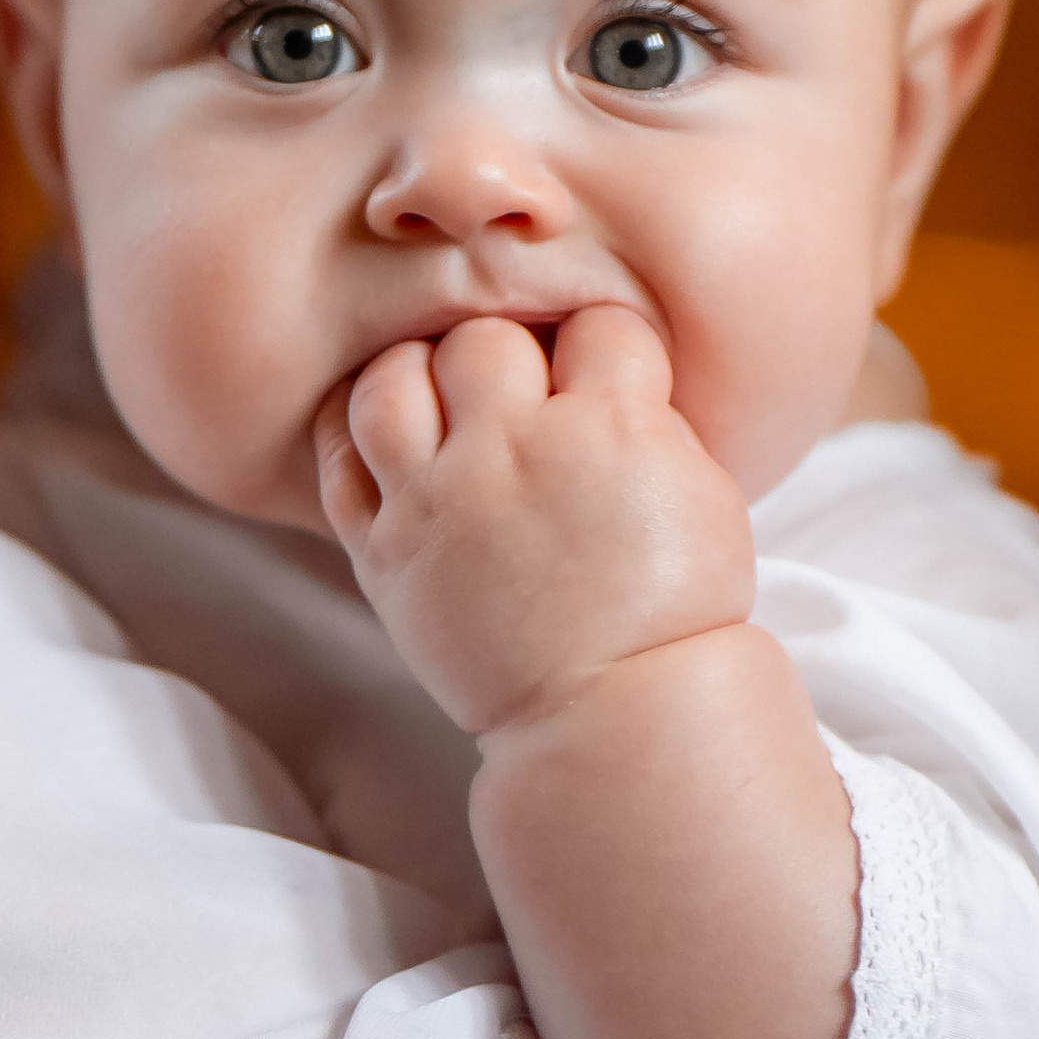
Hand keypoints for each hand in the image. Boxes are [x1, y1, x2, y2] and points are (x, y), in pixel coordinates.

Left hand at [313, 305, 756, 737]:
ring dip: (417, 378)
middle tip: (520, 397)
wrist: (616, 714)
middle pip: (483, 337)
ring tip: (443, 404)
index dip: (603, 348)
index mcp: (610, 427)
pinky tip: (386, 435)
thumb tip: (601, 368)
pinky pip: (338, 461)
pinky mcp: (385, 551)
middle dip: (506, 356)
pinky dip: (352, 437)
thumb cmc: (674, 609)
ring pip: (391, 380)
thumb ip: (646, 415)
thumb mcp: (700, 491)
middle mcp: (515, 449)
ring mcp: (440, 500)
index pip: (595, 324)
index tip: (602, 383)